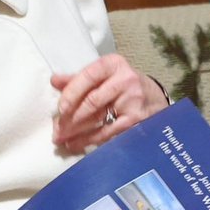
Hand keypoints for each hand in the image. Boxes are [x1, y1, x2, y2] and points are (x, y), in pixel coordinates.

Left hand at [51, 54, 167, 151]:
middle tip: (57, 131)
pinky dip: (91, 140)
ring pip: (98, 118)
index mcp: (113, 64)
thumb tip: (54, 80)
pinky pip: (108, 132)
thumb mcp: (105, 75)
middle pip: (92, 100)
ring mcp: (132, 100)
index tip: (60, 109)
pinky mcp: (136, 119)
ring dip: (77, 132)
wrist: (155, 98)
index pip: (87, 76)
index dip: (71, 93)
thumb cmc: (123, 85)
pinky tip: (77, 145)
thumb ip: (79, 78)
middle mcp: (124, 79)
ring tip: (63, 140)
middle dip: (70, 118)